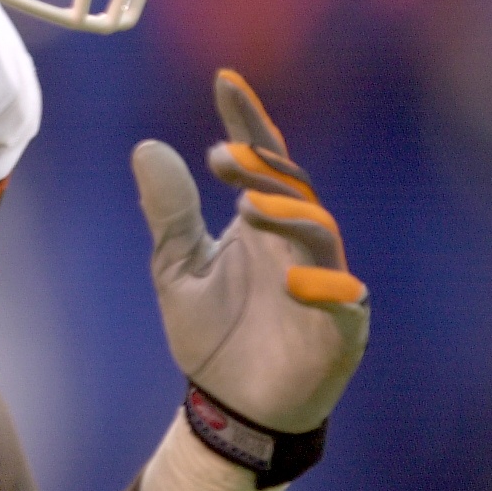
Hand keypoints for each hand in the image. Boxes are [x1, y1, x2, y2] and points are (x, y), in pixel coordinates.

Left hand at [132, 70, 368, 433]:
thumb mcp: (178, 268)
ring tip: (247, 205)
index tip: (223, 81)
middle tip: (222, 153)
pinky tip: (292, 282)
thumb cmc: (214, 336)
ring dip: (288, 215)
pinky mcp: (340, 331)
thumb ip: (169, 213)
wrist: (232, 409)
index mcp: (262, 223)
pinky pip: (344, 304)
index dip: (247, 120)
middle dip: (263, 167)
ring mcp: (324, 283)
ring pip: (321, 234)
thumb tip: (147, 147)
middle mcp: (296, 245)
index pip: (261, 161)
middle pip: (292, 188)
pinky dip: (323, 290)